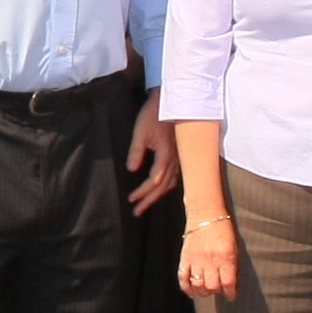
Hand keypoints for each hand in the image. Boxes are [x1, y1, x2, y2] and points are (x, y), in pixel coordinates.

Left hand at [123, 97, 172, 212]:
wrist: (172, 101)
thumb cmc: (154, 114)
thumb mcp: (140, 131)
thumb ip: (136, 151)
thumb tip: (131, 170)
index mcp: (166, 155)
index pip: (154, 181)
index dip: (142, 192)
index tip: (131, 200)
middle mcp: (176, 160)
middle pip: (163, 187)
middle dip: (149, 200)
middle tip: (137, 211)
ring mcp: (180, 158)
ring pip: (171, 183)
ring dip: (158, 196)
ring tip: (145, 205)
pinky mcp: (180, 155)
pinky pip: (176, 177)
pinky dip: (167, 187)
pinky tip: (160, 190)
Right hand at [178, 214, 240, 300]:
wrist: (205, 213)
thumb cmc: (223, 230)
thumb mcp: (234, 247)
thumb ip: (232, 266)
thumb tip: (232, 285)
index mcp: (226, 257)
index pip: (228, 283)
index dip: (230, 293)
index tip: (231, 296)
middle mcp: (211, 260)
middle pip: (213, 286)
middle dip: (217, 291)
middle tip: (218, 289)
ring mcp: (196, 259)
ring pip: (198, 285)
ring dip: (203, 291)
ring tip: (207, 290)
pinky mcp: (185, 257)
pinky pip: (183, 278)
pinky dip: (187, 288)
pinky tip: (192, 292)